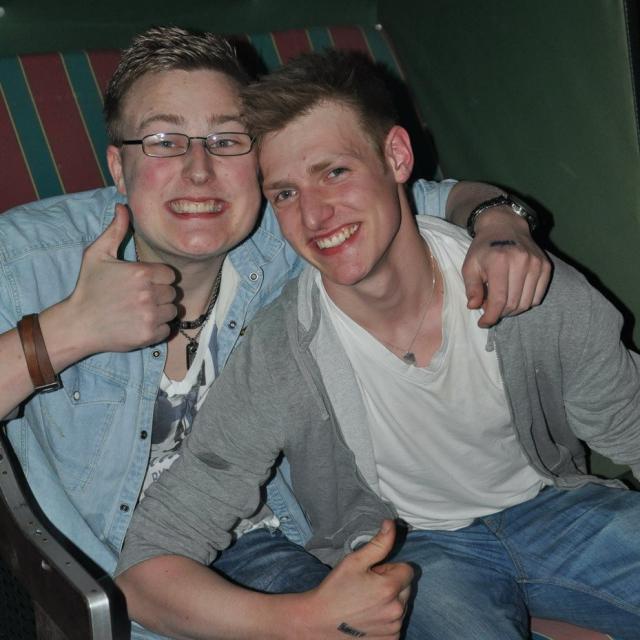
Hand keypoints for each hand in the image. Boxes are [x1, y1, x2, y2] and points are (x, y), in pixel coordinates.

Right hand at [65, 204, 176, 353]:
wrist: (78, 324)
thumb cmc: (89, 287)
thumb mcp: (98, 255)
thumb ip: (116, 231)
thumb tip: (124, 207)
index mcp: (142, 273)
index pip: (170, 275)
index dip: (159, 279)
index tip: (145, 282)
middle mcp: (149, 294)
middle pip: (173, 293)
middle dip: (160, 295)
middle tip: (140, 298)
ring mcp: (150, 316)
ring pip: (172, 311)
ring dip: (161, 312)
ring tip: (140, 310)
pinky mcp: (149, 335)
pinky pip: (167, 329)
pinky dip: (157, 328)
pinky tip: (140, 323)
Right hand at [297, 520, 412, 638]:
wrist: (318, 621)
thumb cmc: (335, 589)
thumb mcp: (354, 561)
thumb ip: (379, 543)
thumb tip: (392, 523)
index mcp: (390, 588)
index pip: (407, 569)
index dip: (390, 568)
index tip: (373, 573)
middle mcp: (397, 610)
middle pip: (405, 588)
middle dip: (391, 584)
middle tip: (367, 586)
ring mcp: (394, 628)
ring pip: (401, 605)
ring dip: (389, 601)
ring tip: (365, 602)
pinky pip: (396, 623)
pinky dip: (387, 618)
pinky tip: (368, 616)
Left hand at [462, 207, 550, 327]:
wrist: (504, 226)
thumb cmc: (483, 249)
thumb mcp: (470, 266)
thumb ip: (472, 287)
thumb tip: (474, 307)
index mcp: (500, 261)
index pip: (499, 299)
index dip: (491, 316)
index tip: (483, 323)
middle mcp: (521, 262)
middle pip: (514, 303)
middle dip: (500, 313)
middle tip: (489, 309)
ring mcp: (536, 264)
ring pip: (527, 303)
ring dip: (513, 310)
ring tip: (501, 302)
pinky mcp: (546, 266)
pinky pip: (538, 296)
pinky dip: (526, 302)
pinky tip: (514, 295)